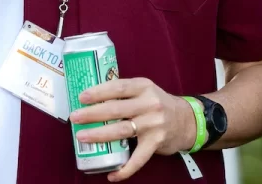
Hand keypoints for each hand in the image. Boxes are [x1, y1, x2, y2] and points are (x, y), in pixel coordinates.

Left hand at [69, 77, 197, 181]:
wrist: (186, 120)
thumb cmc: (158, 104)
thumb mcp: (145, 91)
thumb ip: (124, 93)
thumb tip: (92, 100)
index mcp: (144, 86)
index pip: (119, 87)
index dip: (99, 92)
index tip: (81, 97)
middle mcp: (150, 103)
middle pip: (116, 109)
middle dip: (93, 114)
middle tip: (75, 117)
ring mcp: (154, 123)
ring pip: (122, 130)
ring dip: (100, 135)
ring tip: (83, 137)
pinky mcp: (157, 142)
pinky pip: (138, 158)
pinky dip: (125, 169)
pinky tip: (112, 175)